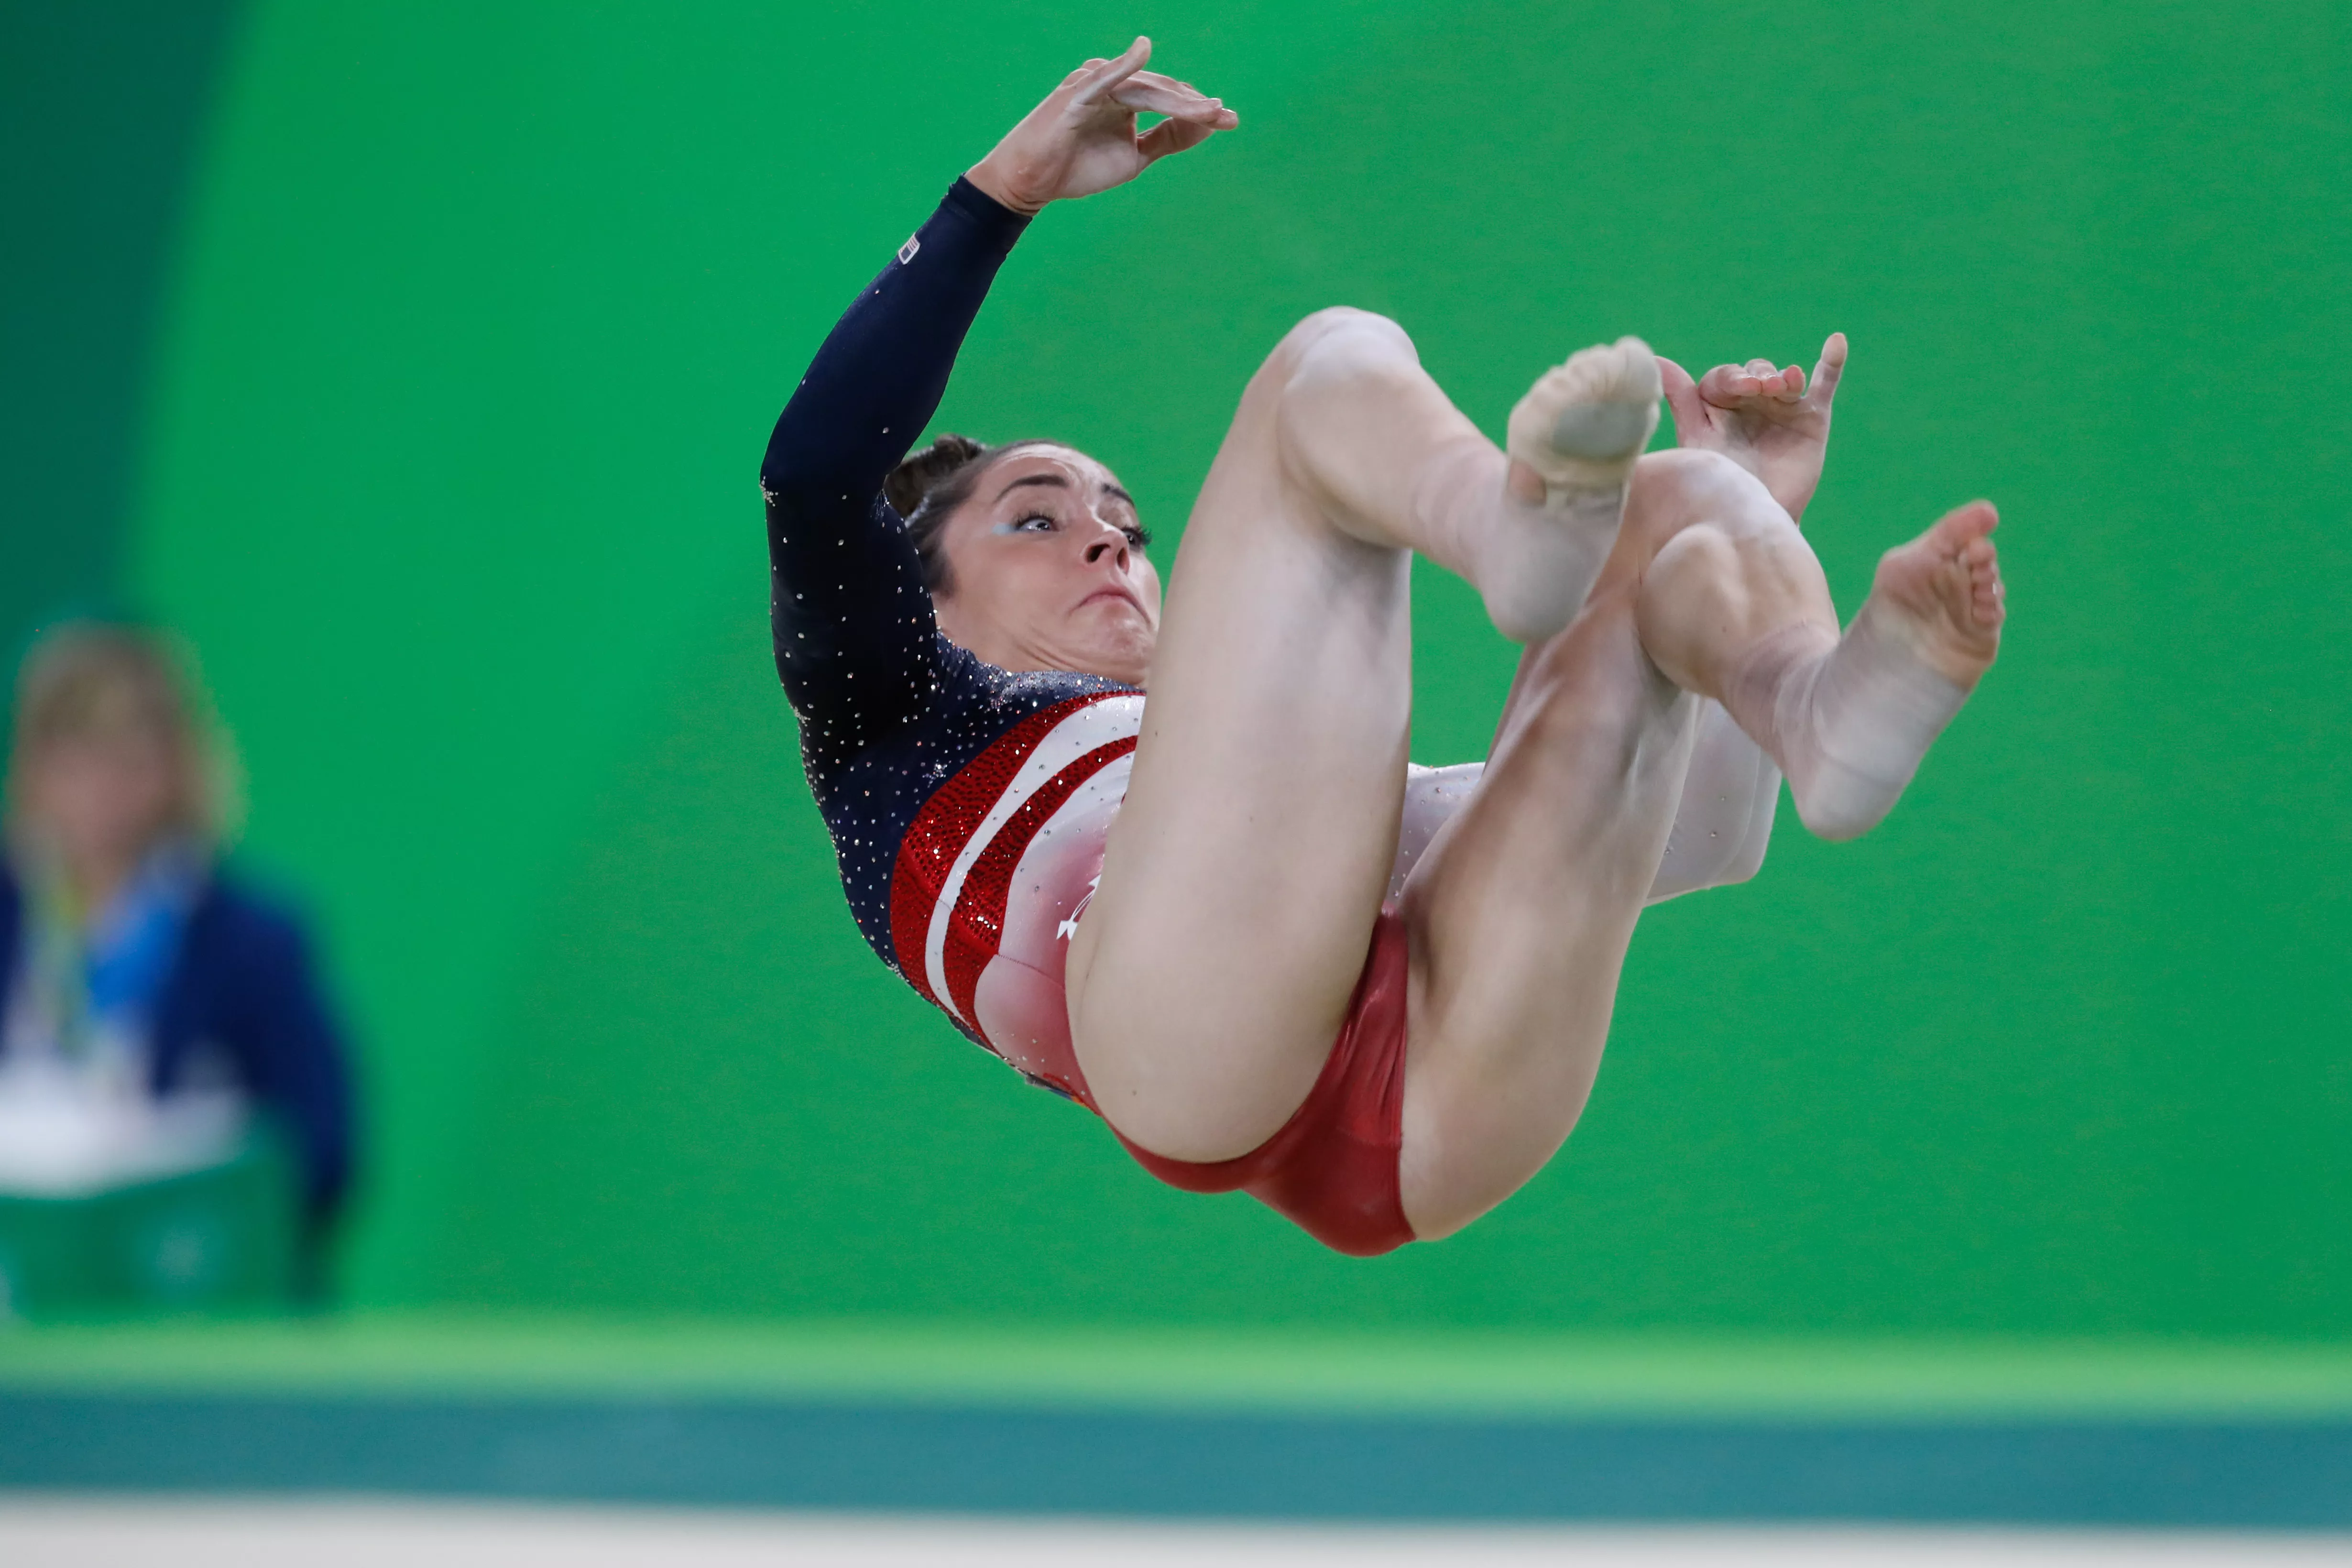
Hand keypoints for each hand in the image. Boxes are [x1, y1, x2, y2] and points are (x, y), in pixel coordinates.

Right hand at [966, 37, 1237, 213]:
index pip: (1171, 100)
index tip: (1231, 121)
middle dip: (1197, 105)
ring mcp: (1096, 86)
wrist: (1034, 181)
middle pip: (1164, 92)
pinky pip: (1104, 76)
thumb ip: (1167, 139)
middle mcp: (1115, 85)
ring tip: (1208, 111)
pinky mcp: (1078, 93)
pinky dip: (1123, 64)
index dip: (1201, 111)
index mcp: (1128, 97)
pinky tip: (1142, 51)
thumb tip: (1205, 127)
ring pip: (1146, 89)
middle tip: (1228, 118)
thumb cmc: (1078, 167)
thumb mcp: (1135, 157)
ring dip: (1178, 99)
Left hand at [1658, 333, 1846, 523]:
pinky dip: (1832, 364)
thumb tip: (1655, 360)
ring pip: (1784, 377)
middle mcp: (1751, 401)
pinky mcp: (1812, 417)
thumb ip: (1682, 400)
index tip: (1738, 387)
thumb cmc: (1720, 484)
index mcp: (1720, 404)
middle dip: (1756, 377)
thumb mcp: (1697, 441)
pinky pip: (1824, 384)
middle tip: (1759, 388)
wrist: (1755, 518)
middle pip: (1754, 373)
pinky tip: (1836, 342)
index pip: (1722, 378)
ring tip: (1783, 385)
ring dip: (1784, 376)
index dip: (1729, 378)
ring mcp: (1783, 407)